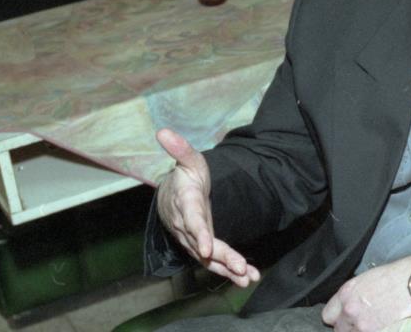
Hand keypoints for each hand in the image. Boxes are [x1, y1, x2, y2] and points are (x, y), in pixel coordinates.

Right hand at [155, 128, 259, 286]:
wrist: (173, 196)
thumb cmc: (185, 176)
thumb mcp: (187, 159)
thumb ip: (180, 149)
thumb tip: (163, 131)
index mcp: (184, 203)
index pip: (191, 219)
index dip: (198, 233)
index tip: (206, 248)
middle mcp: (186, 225)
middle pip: (203, 243)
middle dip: (222, 257)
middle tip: (241, 267)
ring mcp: (192, 238)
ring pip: (208, 257)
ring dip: (228, 269)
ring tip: (247, 278)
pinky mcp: (199, 246)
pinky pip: (213, 260)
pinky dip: (228, 270)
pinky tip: (246, 277)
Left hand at [321, 249, 410, 331]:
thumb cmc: (399, 275)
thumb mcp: (370, 278)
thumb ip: (356, 293)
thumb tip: (355, 303)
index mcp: (347, 292)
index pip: (328, 314)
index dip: (338, 317)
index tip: (345, 318)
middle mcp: (350, 309)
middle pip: (339, 329)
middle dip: (348, 327)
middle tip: (361, 324)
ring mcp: (362, 324)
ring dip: (360, 331)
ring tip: (373, 325)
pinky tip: (382, 327)